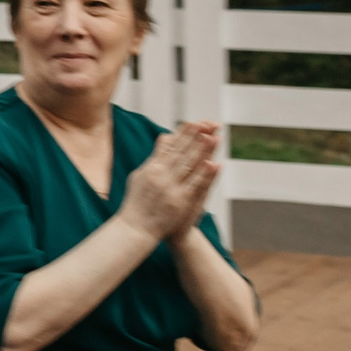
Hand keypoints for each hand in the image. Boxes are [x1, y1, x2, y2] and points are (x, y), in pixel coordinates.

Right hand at [121, 122, 217, 242]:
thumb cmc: (139, 201)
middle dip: (195, 137)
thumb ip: (156, 156)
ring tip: (213, 137)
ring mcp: (171, 188)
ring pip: (189, 165)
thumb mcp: (141, 175)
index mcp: (151, 167)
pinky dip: (205, 174)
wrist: (136, 227)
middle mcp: (160, 175)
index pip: (170, 146)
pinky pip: (195, 185)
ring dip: (202, 151)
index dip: (183, 134)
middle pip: (181, 152)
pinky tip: (214, 163)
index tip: (194, 122)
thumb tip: (165, 136)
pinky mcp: (180, 201)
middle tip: (208, 123)